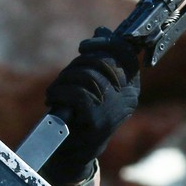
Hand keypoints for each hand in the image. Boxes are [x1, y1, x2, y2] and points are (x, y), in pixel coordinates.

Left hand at [42, 27, 141, 185]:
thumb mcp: (95, 87)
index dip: (105, 44)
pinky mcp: (98, 120)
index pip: (127, 54)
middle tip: (64, 78)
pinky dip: (59, 92)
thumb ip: (101, 61)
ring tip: (56, 92)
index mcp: (132, 88)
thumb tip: (102, 31)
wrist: (75, 154)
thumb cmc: (83, 116)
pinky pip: (76, 93)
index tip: (85, 46)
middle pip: (101, 62)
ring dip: (63, 81)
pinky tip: (53, 99)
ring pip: (86, 76)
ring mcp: (114, 110)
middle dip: (76, 66)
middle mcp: (128, 98)